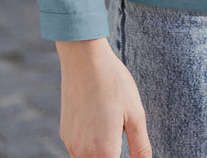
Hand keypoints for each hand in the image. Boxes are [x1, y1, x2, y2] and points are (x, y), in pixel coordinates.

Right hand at [56, 37, 151, 157]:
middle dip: (113, 155)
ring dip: (102, 154)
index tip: (125, 144)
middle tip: (120, 132)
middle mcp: (83, 153)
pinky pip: (79, 151)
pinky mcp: (65, 134)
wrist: (84, 58)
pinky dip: (91, 147)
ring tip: (112, 128)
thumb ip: (141, 148)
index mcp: (104, 152)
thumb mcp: (135, 114)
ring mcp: (71, 144)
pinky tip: (100, 123)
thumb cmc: (113, 82)